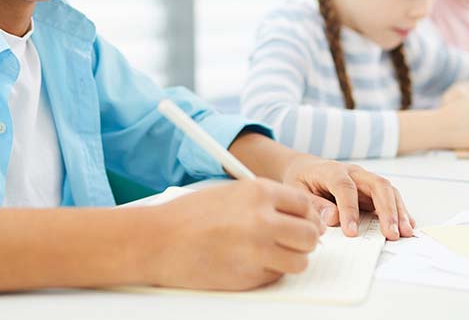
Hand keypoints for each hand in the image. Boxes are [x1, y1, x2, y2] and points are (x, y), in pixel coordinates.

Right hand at [148, 178, 321, 290]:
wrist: (159, 241)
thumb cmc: (190, 216)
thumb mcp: (232, 193)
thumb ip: (265, 201)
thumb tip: (298, 215)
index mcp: (259, 192)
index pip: (305, 205)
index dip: (306, 216)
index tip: (301, 222)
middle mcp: (263, 220)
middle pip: (309, 235)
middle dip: (304, 240)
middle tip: (291, 242)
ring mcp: (257, 251)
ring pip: (300, 261)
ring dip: (291, 260)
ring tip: (272, 254)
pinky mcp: (249, 276)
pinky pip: (276, 277)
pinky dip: (269, 273)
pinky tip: (249, 263)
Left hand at [280, 155, 414, 240]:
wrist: (306, 169)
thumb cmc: (301, 181)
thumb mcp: (298, 191)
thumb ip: (315, 205)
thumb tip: (333, 218)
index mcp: (331, 171)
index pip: (345, 188)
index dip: (349, 210)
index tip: (352, 233)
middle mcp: (353, 172)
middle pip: (376, 184)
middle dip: (387, 210)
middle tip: (391, 234)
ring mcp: (365, 179)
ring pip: (388, 190)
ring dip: (398, 211)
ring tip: (404, 233)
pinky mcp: (372, 189)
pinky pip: (390, 196)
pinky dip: (400, 210)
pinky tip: (407, 224)